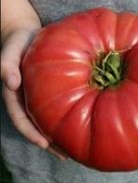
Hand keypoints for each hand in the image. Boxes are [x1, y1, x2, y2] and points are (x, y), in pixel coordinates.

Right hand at [1, 28, 67, 159]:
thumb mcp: (11, 49)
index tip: (45, 143)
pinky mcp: (50, 90)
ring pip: (48, 120)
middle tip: (65, 155)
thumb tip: (11, 83)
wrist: (28, 34)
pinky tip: (78, 124)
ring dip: (59, 136)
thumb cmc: (18, 42)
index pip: (21, 118)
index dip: (31, 132)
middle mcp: (27, 98)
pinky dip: (65, 118)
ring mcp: (39, 96)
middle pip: (37, 125)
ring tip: (73, 149)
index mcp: (16, 93)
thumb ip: (7, 64)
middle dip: (50, 142)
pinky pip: (57, 107)